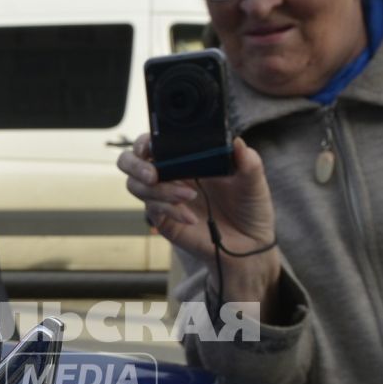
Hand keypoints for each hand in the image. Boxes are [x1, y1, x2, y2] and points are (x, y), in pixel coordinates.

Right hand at [118, 134, 280, 300]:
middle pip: (129, 162)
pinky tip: (191, 217)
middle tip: (153, 175)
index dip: (144, 141)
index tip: (151, 145)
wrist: (250, 242)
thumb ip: (247, 160)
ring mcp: (163, 197)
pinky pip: (153, 210)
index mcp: (186, 157)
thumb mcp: (253, 179)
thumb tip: (237, 142)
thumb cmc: (249, 206)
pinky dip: (170, 210)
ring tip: (189, 196)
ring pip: (137, 187)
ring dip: (160, 190)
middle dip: (135, 165)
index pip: (152, 142)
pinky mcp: (164, 219)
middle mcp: (170, 174)